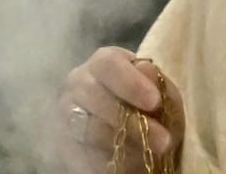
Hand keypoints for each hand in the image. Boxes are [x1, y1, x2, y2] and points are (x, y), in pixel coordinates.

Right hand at [55, 46, 183, 173]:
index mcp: (104, 62)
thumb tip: (147, 69)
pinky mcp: (62, 141)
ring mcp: (66, 111)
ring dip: (120, 142)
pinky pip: (79, 152)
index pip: (108, 63)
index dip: (130, 82)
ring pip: (86, 127)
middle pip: (92, 94)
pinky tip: (126, 164)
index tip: (155, 102)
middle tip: (163, 140)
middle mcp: (78, 82)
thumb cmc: (150, 109)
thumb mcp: (163, 95)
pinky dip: (104, 160)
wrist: (135, 138)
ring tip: (149, 154)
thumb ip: (157, 82)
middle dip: (130, 120)